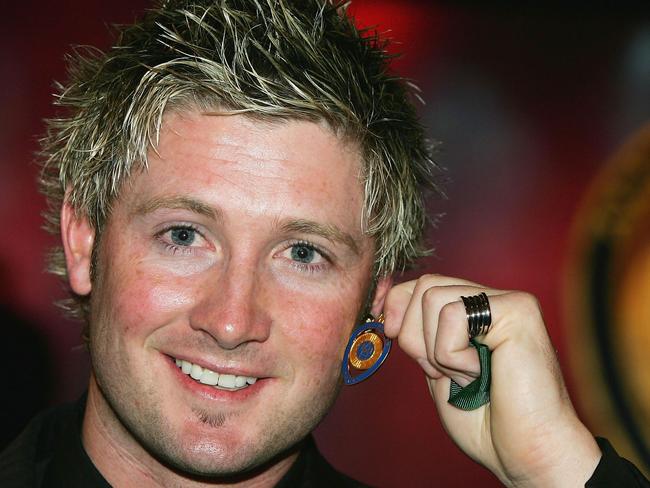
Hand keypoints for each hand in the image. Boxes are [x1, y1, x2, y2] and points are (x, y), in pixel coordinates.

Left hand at [382, 274, 600, 486]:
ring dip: (436, 350)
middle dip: (414, 335)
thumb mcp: (437, 370)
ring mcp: (508, 302)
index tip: (389, 333)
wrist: (527, 454)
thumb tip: (386, 307)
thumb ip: (419, 336)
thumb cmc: (487, 423)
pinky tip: (480, 372)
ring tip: (468, 375)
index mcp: (476, 313)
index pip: (423, 284)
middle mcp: (494, 300)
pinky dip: (452, 354)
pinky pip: (453, 315)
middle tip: (444, 373)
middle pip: (424, 286)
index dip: (396, 305)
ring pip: (432, 297)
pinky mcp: (518, 310)